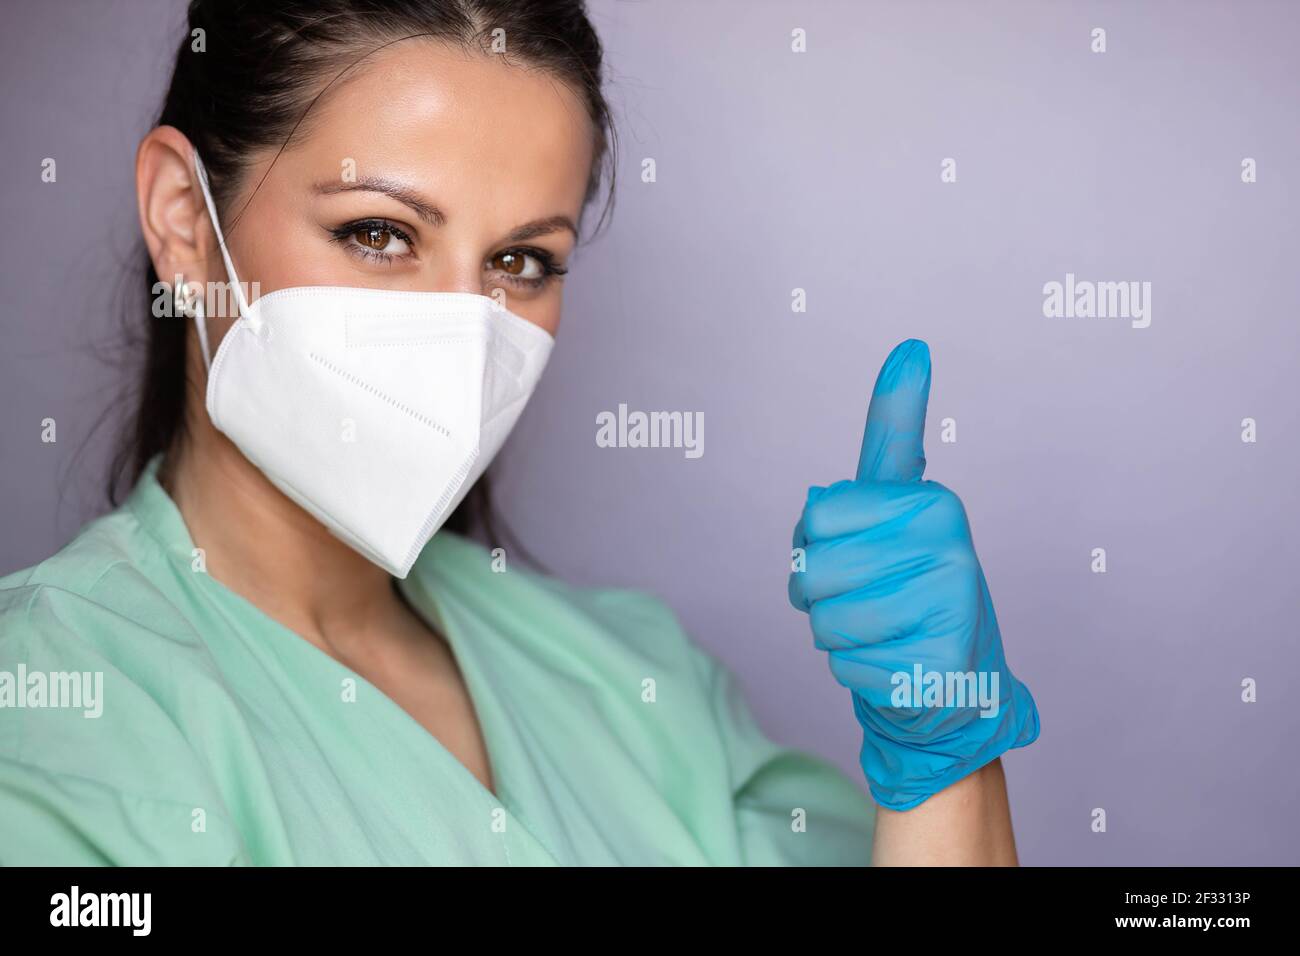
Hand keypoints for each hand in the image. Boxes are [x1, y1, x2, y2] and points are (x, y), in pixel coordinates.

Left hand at [788, 339, 1038, 810]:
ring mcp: (948, 611)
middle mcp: (950, 549)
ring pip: (823, 621)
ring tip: (883, 628)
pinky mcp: (934, 667)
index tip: (863, 546)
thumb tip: (911, 347)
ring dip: (836, 633)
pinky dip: (856, 671)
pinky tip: (896, 663)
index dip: (817, 539)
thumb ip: (895, 429)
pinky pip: (843, 665)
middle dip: (819, 591)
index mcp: (933, 503)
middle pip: (811, 567)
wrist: (958, 679)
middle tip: (868, 596)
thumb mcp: (900, 501)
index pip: (815, 512)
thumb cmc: (910, 581)